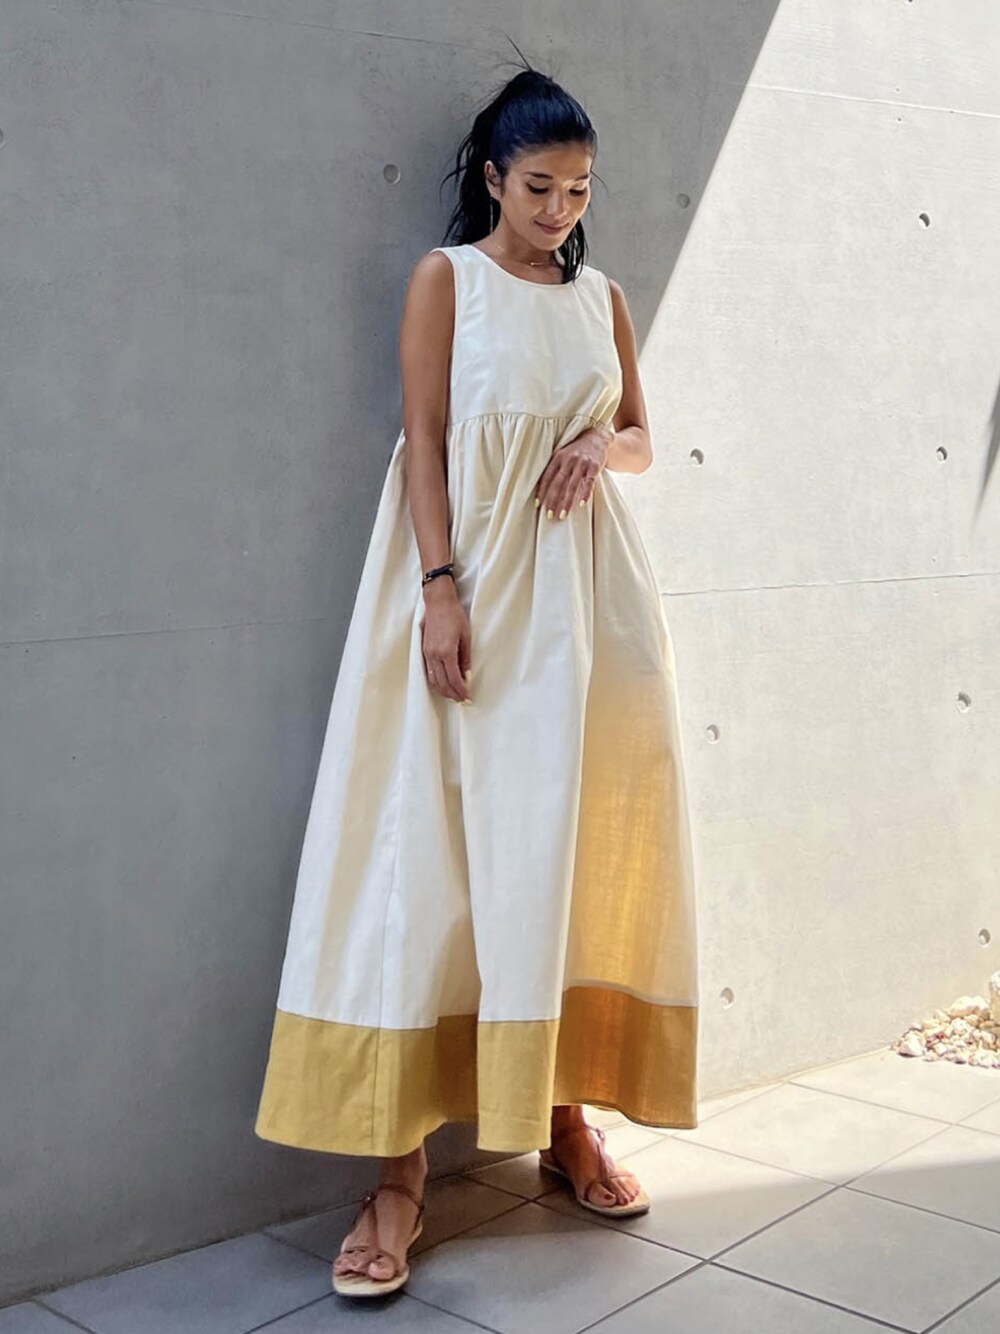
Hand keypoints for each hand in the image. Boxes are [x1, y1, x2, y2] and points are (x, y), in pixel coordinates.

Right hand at [420, 579, 471, 702]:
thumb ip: (465, 658)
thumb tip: (467, 676)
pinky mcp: (424, 651)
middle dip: (452, 694)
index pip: (454, 678)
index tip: (467, 697)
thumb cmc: (454, 616)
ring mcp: (427, 653)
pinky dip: (435, 682)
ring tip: (453, 696)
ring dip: (443, 691)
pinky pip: (428, 672)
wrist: (438, 602)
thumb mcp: (466, 636)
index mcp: (446, 651)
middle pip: (442, 683)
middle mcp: (434, 655)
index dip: (461, 690)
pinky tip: (442, 685)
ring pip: (433, 680)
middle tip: (462, 700)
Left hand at [534, 422, 613, 517]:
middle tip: (549, 516)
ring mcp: (582, 463)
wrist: (597, 438)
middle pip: (558, 483)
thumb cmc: (576, 451)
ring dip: (567, 502)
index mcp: (558, 457)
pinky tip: (581, 504)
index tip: (537, 505)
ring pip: (572, 485)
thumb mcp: (562, 455)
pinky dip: (585, 493)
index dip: (542, 491)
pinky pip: (589, 482)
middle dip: (553, 500)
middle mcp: (568, 460)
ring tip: (562, 515)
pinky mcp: (594, 466)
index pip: (547, 477)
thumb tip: (541, 490)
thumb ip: (554, 469)